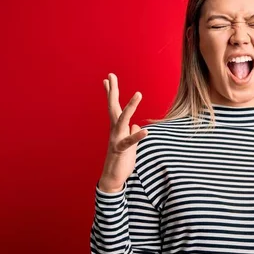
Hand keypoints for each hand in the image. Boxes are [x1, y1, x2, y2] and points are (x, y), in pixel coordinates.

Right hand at [98, 73, 147, 191]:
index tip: (108, 78)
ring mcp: (116, 139)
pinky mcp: (121, 150)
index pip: (115, 107)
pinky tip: (145, 130)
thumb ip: (131, 133)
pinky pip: (129, 142)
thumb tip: (136, 126)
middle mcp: (115, 130)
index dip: (111, 92)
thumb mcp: (130, 145)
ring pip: (122, 120)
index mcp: (117, 127)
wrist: (113, 178)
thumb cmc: (122, 160)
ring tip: (138, 94)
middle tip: (111, 75)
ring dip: (131, 107)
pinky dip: (137, 136)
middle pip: (113, 107)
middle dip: (112, 91)